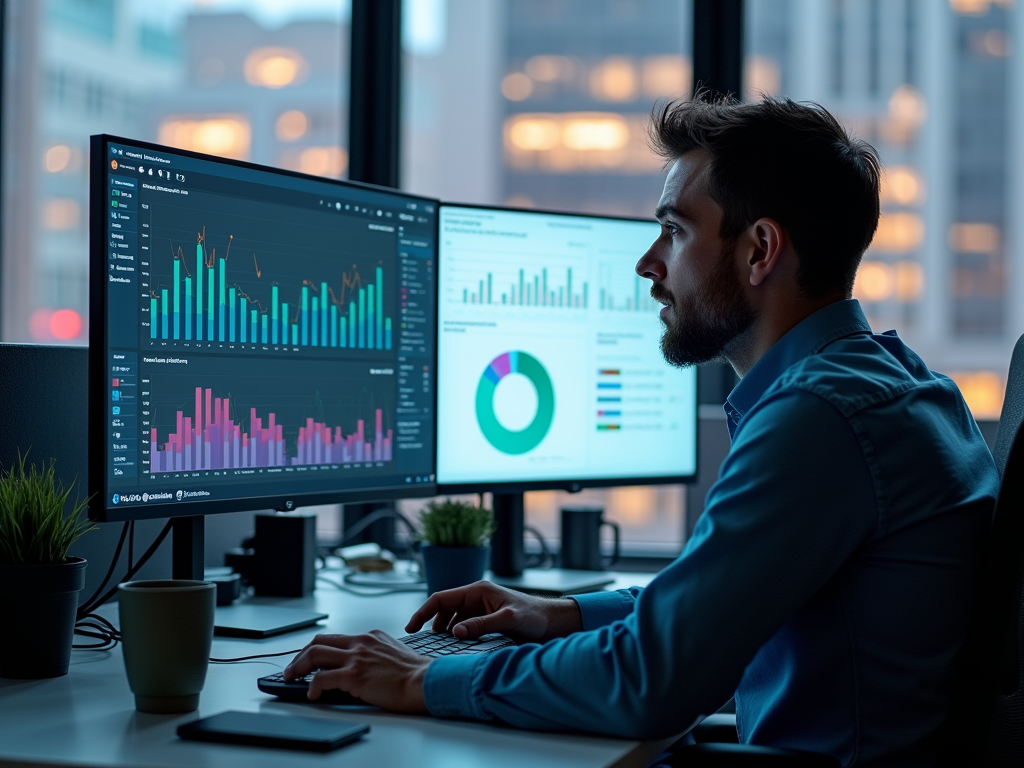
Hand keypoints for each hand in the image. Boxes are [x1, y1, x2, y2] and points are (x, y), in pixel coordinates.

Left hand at [283, 630, 430, 712]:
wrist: (425, 682)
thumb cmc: (415, 674)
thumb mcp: (392, 653)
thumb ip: (374, 653)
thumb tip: (359, 667)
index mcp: (370, 636)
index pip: (335, 638)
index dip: (317, 648)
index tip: (308, 658)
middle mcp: (361, 642)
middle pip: (319, 641)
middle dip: (300, 655)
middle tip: (292, 668)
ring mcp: (356, 658)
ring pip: (314, 655)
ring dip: (297, 667)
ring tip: (290, 678)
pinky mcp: (353, 675)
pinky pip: (322, 679)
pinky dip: (312, 686)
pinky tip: (312, 694)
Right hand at [406, 581, 582, 643]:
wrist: (553, 623)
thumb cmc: (535, 616)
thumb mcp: (508, 619)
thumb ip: (481, 625)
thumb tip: (456, 632)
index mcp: (478, 591)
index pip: (441, 598)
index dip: (423, 612)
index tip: (411, 628)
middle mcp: (476, 597)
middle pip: (444, 608)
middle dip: (432, 623)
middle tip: (424, 643)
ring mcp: (480, 609)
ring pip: (453, 619)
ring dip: (445, 631)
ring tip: (441, 647)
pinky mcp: (486, 620)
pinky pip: (464, 626)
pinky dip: (457, 635)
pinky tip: (457, 647)